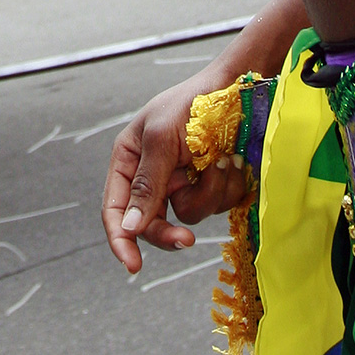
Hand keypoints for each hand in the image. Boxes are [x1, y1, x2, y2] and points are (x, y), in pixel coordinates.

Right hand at [101, 69, 251, 275]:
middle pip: (151, 224)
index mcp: (129, 159)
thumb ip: (145, 184)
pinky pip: (216, 205)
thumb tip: (127, 226)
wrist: (239, 89)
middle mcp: (153, 175)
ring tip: (220, 161)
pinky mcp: (210, 186)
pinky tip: (231, 161)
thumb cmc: (193, 102)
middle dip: (169, 232)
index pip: (115, 208)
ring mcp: (183, 182)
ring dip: (208, 192)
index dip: (120, 239)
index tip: (132, 265)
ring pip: (189, 216)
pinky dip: (226, 186)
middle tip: (187, 241)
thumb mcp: (162, 139)